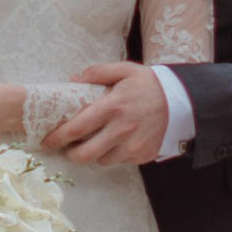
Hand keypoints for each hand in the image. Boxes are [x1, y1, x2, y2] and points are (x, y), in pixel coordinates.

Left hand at [49, 63, 169, 166]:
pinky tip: (117, 142)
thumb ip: (97, 72)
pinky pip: (120, 161)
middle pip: (85, 154)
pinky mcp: (143, 155)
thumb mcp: (124, 70)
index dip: (59, 137)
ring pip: (102, 160)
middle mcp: (122, 130)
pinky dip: (114, 154)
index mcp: (113, 106)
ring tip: (95, 142)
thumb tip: (72, 80)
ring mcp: (133, 146)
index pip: (78, 128)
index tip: (47, 140)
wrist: (183, 101)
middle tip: (68, 147)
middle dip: (71, 154)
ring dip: (94, 154)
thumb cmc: (150, 84)